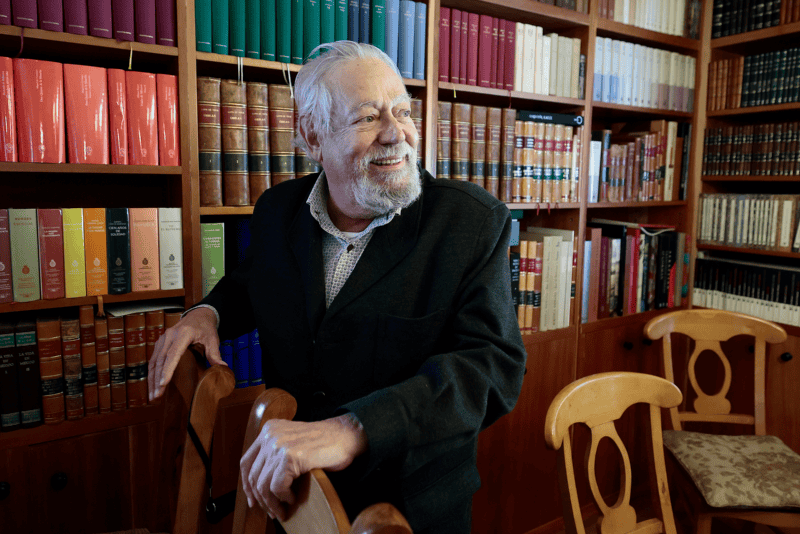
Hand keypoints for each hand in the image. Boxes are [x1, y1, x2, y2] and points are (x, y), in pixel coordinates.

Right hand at [147, 307, 225, 400]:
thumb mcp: (213, 339)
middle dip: (157, 379)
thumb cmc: (205, 327)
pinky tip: (152, 385)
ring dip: (152, 379)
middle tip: (156, 396)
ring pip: (154, 361)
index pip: (173, 354)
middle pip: (160, 360)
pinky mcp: (160, 343)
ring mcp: (163, 339)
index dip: (167, 370)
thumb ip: (215, 353)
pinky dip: (152, 373)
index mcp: (183, 334)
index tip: (163, 384)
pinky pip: (154, 359)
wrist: (198, 315)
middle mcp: (170, 335)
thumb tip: (222, 368)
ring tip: (153, 395)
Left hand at [240, 413, 367, 520]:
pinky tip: (294, 499)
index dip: (247, 485)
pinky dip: (284, 498)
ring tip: (283, 510)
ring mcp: (279, 444)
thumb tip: (260, 485)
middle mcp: (271, 435)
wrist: (347, 436)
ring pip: (263, 484)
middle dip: (260, 499)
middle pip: (253, 475)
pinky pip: (277, 487)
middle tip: (271, 511)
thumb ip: (276, 454)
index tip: (253, 500)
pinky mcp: (290, 456)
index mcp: (270, 429)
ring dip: (272, 503)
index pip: (247, 461)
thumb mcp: (294, 442)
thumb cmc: (325, 443)